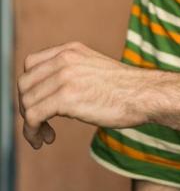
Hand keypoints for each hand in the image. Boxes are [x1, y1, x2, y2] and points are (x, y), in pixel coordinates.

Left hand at [18, 42, 151, 149]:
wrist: (144, 94)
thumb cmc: (125, 89)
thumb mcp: (93, 69)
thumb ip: (72, 73)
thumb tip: (51, 94)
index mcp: (71, 50)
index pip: (31, 64)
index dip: (30, 87)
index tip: (38, 104)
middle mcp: (64, 59)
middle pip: (24, 84)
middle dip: (27, 107)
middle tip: (40, 123)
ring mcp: (64, 77)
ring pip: (26, 102)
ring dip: (30, 124)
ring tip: (44, 135)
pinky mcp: (66, 97)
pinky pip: (33, 117)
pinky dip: (32, 132)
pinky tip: (45, 140)